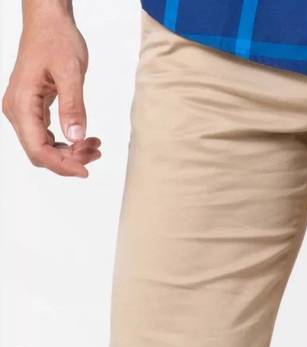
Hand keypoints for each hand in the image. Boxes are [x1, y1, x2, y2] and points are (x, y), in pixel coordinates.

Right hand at [2, 10, 100, 177]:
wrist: (49, 23)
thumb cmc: (57, 40)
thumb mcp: (71, 72)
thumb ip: (73, 106)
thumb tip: (75, 137)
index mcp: (22, 104)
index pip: (38, 149)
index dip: (62, 165)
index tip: (86, 170)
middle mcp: (17, 110)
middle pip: (40, 152)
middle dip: (69, 159)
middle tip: (96, 151)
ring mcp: (23, 110)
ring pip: (45, 147)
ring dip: (71, 153)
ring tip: (96, 145)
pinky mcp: (34, 108)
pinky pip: (48, 136)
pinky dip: (68, 142)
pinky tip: (88, 138)